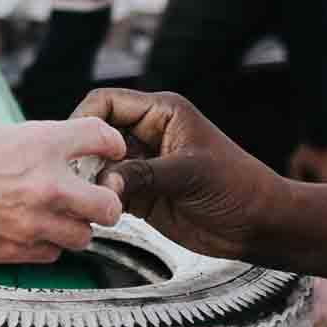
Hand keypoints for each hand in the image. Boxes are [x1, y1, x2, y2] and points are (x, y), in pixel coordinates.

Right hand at [0, 119, 126, 262]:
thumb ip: (38, 145)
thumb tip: (65, 156)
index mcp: (41, 144)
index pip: (103, 139)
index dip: (110, 146)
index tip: (107, 153)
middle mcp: (45, 185)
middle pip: (109, 205)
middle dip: (103, 201)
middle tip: (90, 197)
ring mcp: (31, 223)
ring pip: (83, 236)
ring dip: (73, 226)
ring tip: (51, 216)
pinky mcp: (14, 251)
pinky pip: (52, 254)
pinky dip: (45, 245)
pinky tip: (26, 231)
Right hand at [69, 88, 281, 260]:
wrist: (258, 224)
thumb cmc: (238, 186)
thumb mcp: (190, 174)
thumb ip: (144, 175)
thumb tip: (104, 183)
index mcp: (162, 113)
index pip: (108, 103)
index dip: (85, 120)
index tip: (69, 145)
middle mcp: (149, 135)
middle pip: (98, 136)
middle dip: (82, 155)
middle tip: (71, 179)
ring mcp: (144, 165)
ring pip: (100, 167)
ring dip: (90, 183)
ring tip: (83, 200)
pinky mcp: (142, 194)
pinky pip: (110, 192)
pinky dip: (99, 202)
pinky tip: (96, 212)